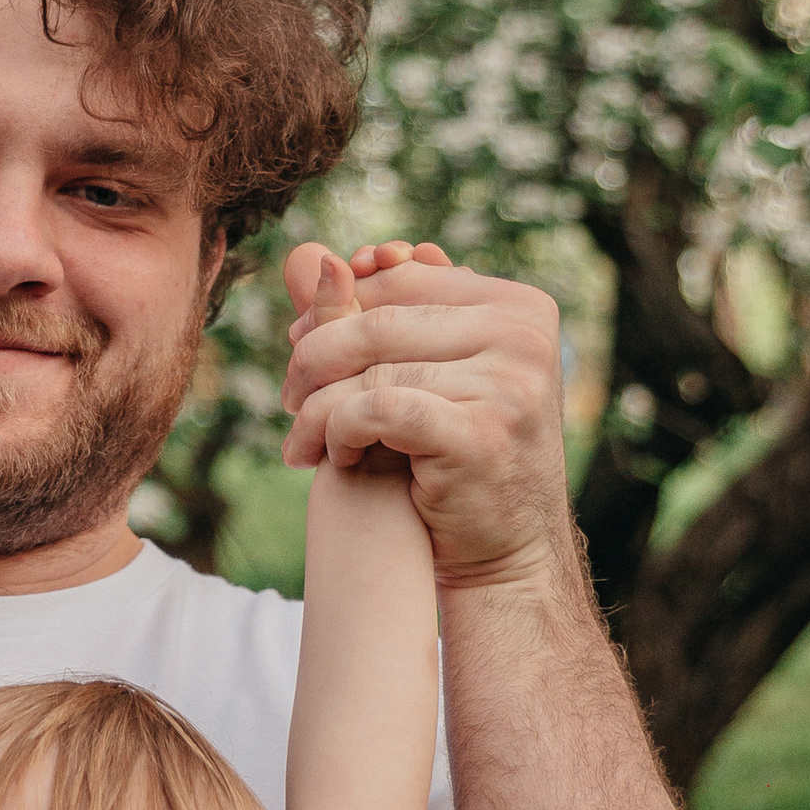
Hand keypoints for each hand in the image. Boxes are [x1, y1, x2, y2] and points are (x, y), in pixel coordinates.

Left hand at [279, 240, 573, 590]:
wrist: (508, 554)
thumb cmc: (457, 460)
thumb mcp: (422, 376)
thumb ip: (370, 312)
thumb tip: (302, 255)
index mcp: (517, 306)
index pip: (400, 279)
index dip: (338, 309)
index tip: (301, 347)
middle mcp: (522, 335)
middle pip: (377, 320)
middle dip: (314, 358)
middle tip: (287, 397)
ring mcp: (510, 383)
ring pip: (369, 369)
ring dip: (316, 408)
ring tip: (300, 439)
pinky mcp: (480, 433)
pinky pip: (375, 408)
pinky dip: (339, 431)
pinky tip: (333, 457)